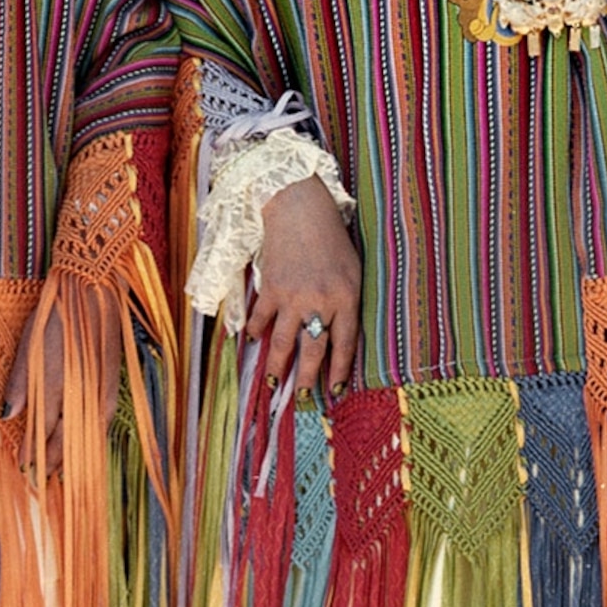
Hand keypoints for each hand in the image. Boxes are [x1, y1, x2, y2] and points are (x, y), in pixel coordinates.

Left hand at [4, 276, 121, 457]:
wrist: (95, 288)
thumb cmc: (57, 312)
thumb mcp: (29, 344)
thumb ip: (20, 383)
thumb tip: (7, 415)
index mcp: (56, 384)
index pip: (43, 431)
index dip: (33, 453)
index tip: (23, 468)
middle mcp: (81, 393)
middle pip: (66, 440)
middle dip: (53, 462)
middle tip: (41, 480)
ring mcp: (100, 390)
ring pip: (86, 436)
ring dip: (73, 455)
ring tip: (62, 472)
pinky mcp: (112, 384)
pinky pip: (100, 423)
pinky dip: (89, 438)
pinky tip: (84, 443)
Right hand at [250, 177, 358, 401]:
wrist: (300, 208)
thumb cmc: (332, 238)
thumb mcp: (353, 270)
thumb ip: (348, 303)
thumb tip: (340, 337)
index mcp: (346, 297)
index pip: (344, 344)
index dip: (340, 370)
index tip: (336, 390)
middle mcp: (320, 301)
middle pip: (312, 350)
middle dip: (308, 378)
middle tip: (304, 398)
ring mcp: (292, 297)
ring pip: (282, 343)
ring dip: (276, 367)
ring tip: (273, 383)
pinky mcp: (270, 288)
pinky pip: (261, 319)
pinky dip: (256, 332)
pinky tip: (254, 342)